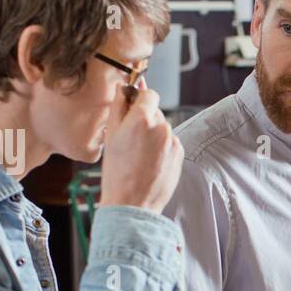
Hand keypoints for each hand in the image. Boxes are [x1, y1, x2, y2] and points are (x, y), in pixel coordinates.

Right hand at [99, 81, 182, 212]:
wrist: (133, 203)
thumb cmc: (117, 171)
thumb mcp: (111, 135)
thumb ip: (119, 106)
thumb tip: (124, 87)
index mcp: (143, 118)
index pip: (149, 93)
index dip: (140, 98)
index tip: (133, 106)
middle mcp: (162, 127)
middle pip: (156, 111)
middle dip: (145, 118)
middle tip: (130, 138)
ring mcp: (173, 141)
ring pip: (163, 128)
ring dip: (153, 134)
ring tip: (139, 154)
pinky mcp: (180, 154)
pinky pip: (170, 143)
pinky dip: (161, 148)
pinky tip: (149, 161)